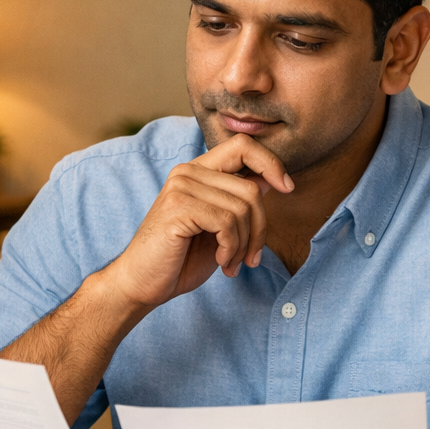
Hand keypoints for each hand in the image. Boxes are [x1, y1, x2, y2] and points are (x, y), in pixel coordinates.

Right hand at [107, 134, 293, 308]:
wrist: (142, 284)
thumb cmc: (180, 259)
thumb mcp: (219, 229)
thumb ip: (239, 202)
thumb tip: (270, 180)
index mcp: (198, 172)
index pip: (243, 145)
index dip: (271, 163)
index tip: (287, 188)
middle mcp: (188, 172)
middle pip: (251, 189)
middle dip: (259, 230)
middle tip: (250, 258)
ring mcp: (181, 187)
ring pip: (242, 208)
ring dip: (244, 245)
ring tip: (231, 263)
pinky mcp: (178, 207)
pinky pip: (227, 223)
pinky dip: (231, 248)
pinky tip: (221, 262)